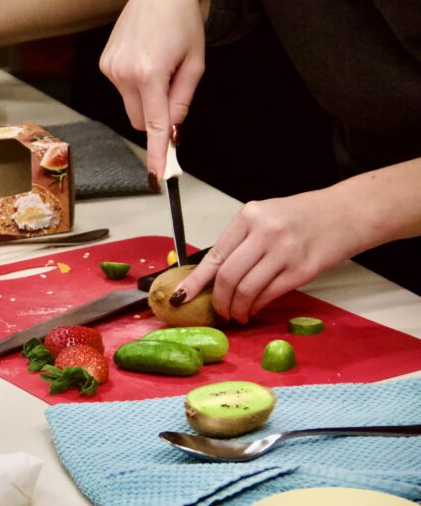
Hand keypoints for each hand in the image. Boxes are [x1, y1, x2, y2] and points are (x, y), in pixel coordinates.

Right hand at [99, 0, 208, 180]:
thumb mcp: (195, 63)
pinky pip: (122, 90)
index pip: (155, 125)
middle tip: (174, 89)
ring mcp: (110, 68)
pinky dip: (135, 84)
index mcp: (151, 73)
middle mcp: (124, 73)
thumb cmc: (184, 22)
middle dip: (157, 116)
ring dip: (146, 98)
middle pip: (141, 120)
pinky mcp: (104, 63)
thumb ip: (182, 100)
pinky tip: (145, 58)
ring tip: (158, 65)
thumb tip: (173, 129)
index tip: (159, 175)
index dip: (158, 152)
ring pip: (131, 106)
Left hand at [172, 188, 361, 322]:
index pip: (215, 255)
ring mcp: (284, 251)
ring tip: (237, 314)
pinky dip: (256, 307)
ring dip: (237, 308)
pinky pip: (269, 295)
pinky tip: (253, 310)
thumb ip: (241, 239)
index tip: (182, 296)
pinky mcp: (303, 270)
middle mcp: (264, 232)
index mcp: (249, 216)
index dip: (195, 281)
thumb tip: (213, 272)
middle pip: (227, 276)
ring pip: (247, 289)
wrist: (345, 213)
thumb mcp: (265, 215)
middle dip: (218, 300)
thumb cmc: (302, 216)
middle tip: (219, 311)